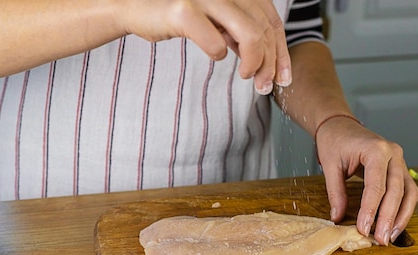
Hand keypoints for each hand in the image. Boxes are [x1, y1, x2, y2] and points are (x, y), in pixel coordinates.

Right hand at [120, 0, 291, 93]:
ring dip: (254, 62)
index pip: (270, 18)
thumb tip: (268, 57)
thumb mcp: (216, 18)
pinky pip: (216, 43)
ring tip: (248, 76)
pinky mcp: (184, 11)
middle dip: (271, 62)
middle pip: (264, 28)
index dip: (281, 50)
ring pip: (249, 33)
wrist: (133, 7)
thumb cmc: (177, 15)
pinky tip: (215, 55)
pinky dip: (219, 55)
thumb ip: (239, 29)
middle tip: (266, 84)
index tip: (283, 75)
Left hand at [315, 117, 417, 245]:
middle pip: (396, 191)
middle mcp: (394, 154)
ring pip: (409, 193)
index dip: (371, 210)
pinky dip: (404, 209)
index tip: (364, 229)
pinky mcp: (401, 168)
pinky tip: (395, 224)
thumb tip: (338, 217)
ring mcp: (400, 160)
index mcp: (376, 150)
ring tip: (391, 237)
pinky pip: (408, 191)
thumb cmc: (335, 141)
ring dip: (402, 217)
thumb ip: (335, 192)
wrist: (340, 125)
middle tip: (381, 240)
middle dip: (389, 218)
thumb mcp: (330, 165)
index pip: (377, 185)